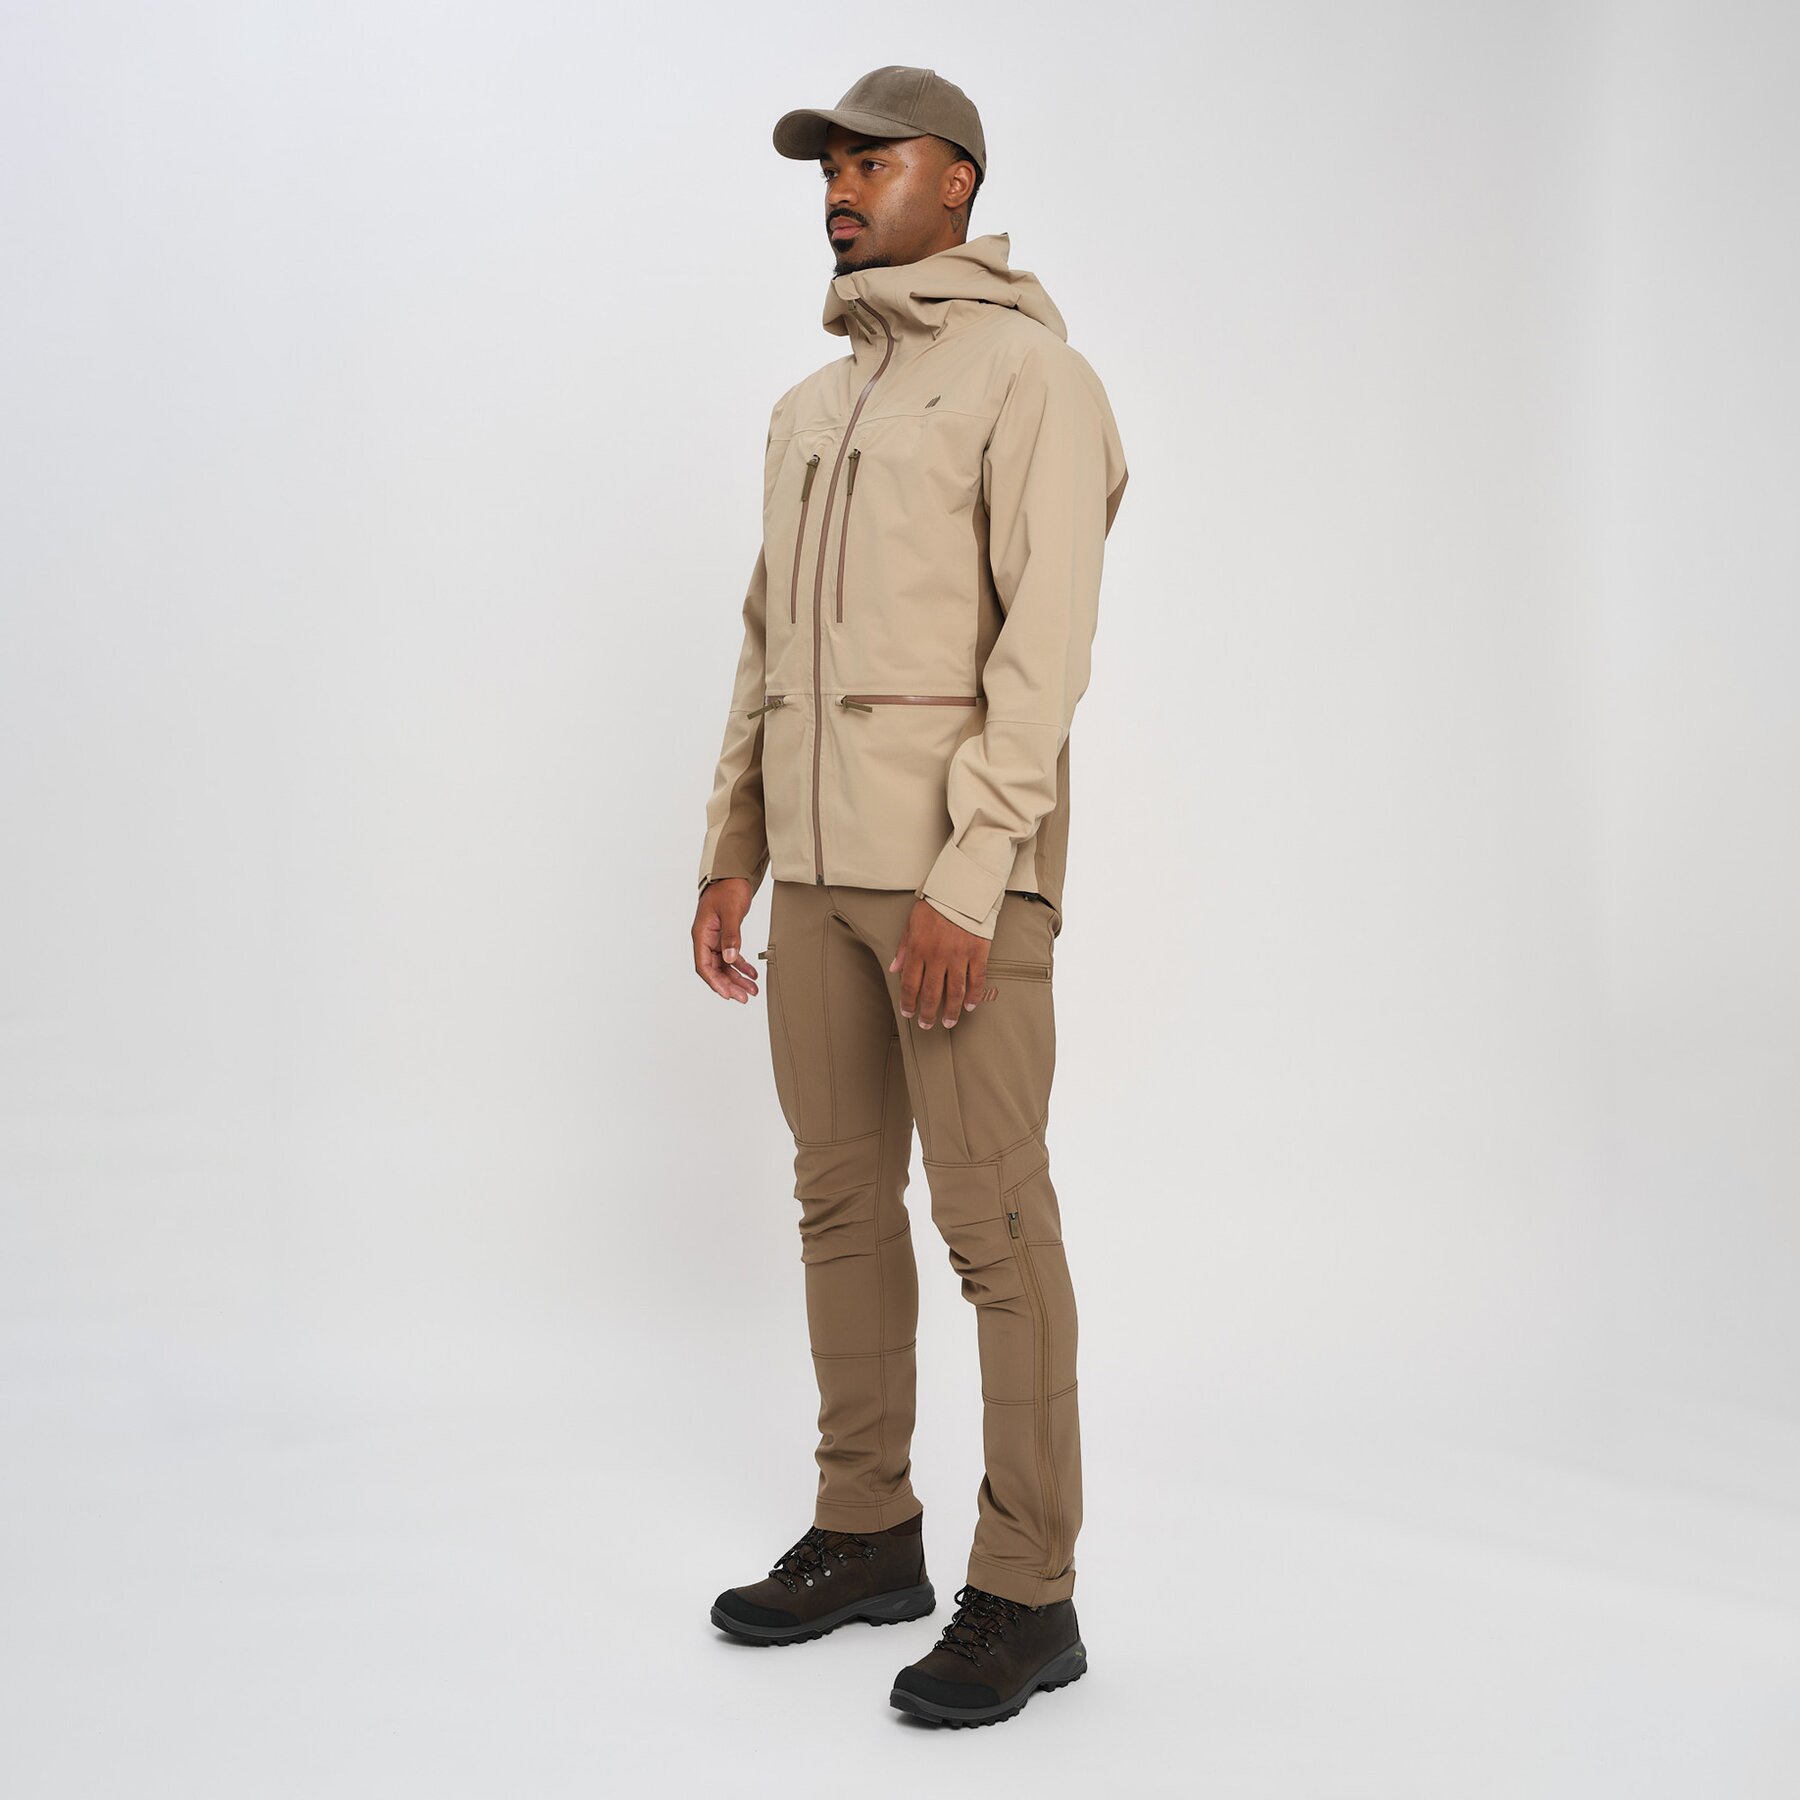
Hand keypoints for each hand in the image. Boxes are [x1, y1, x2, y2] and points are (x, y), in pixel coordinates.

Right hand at [693, 877, 757, 1003]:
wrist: (733, 874)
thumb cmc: (728, 889)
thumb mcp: (731, 912)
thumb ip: (731, 936)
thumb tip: (730, 959)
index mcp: (701, 934)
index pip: (703, 965)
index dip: (714, 982)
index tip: (727, 994)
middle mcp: (705, 939)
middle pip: (715, 969)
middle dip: (729, 985)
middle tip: (744, 998)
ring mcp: (714, 939)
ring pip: (724, 965)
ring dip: (737, 978)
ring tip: (752, 990)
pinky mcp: (724, 936)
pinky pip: (731, 956)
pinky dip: (741, 966)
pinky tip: (753, 974)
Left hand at [888, 898, 988, 1028]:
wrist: (962, 888)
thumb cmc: (935, 904)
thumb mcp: (911, 923)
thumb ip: (903, 948)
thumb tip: (894, 969)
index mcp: (918, 949)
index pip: (910, 984)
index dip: (908, 1002)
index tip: (908, 1013)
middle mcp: (938, 956)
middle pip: (931, 994)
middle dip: (928, 1013)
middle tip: (927, 1025)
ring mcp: (959, 956)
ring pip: (955, 992)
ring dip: (951, 1011)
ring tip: (949, 1022)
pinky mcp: (978, 952)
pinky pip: (976, 980)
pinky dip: (973, 996)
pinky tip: (970, 1006)